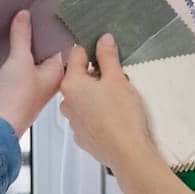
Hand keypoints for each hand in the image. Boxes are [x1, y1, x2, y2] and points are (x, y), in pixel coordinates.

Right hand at [0, 10, 66, 136]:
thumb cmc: (17, 99)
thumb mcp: (21, 58)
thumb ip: (22, 35)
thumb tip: (24, 16)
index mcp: (56, 73)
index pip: (58, 46)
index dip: (51, 30)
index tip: (45, 12)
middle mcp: (44, 79)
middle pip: (40, 51)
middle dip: (32, 37)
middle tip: (27, 15)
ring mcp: (27, 84)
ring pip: (24, 59)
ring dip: (18, 48)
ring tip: (13, 27)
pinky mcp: (11, 87)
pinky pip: (11, 67)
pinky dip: (6, 58)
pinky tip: (1, 47)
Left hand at [59, 34, 161, 179]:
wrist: (128, 154)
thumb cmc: (122, 115)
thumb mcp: (117, 79)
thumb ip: (108, 56)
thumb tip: (103, 39)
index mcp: (71, 84)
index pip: (77, 55)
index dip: (93, 50)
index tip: (106, 51)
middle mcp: (66, 102)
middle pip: (80, 78)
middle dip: (96, 75)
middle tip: (117, 78)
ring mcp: (73, 122)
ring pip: (83, 99)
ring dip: (96, 95)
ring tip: (117, 99)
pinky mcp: (83, 137)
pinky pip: (88, 117)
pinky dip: (98, 113)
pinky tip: (114, 116)